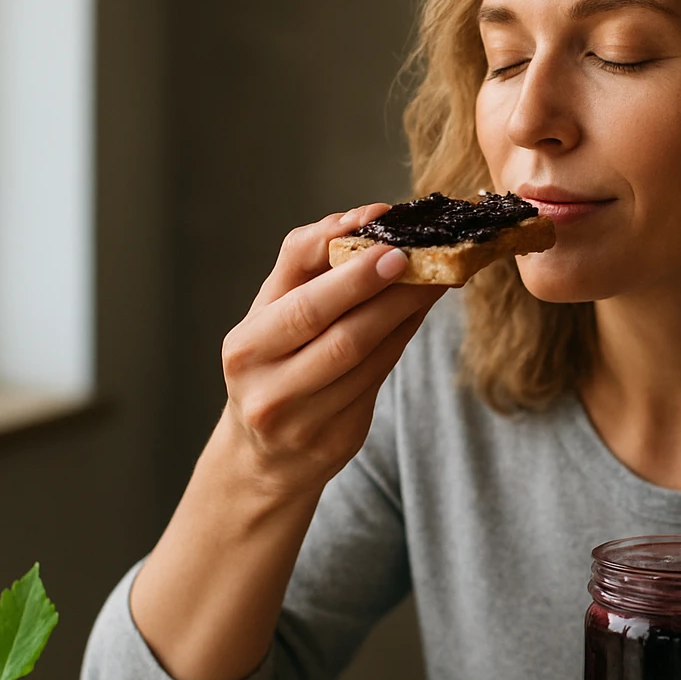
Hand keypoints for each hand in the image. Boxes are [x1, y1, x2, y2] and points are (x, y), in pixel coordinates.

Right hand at [218, 204, 444, 492]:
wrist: (265, 458)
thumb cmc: (276, 369)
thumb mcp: (273, 320)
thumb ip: (309, 270)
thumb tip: (368, 221)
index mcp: (247, 343)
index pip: (295, 290)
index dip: (338, 253)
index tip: (377, 222)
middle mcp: (265, 381)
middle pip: (331, 324)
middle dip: (375, 283)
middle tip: (413, 254)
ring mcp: (298, 416)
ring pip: (363, 352)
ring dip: (404, 309)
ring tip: (433, 277)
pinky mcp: (335, 439)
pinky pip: (378, 379)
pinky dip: (402, 339)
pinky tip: (418, 313)